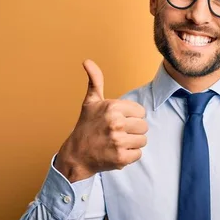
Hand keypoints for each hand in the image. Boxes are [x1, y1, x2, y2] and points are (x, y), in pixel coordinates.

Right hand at [55, 59, 147, 181]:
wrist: (76, 155)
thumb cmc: (86, 126)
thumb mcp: (91, 102)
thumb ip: (95, 81)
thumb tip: (87, 61)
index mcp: (112, 107)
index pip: (141, 111)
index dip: (131, 117)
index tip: (117, 121)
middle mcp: (116, 123)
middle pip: (144, 126)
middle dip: (133, 130)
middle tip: (117, 133)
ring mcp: (119, 141)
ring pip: (143, 140)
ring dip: (132, 143)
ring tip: (117, 142)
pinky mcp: (121, 158)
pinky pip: (138, 154)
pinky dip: (130, 155)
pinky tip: (116, 152)